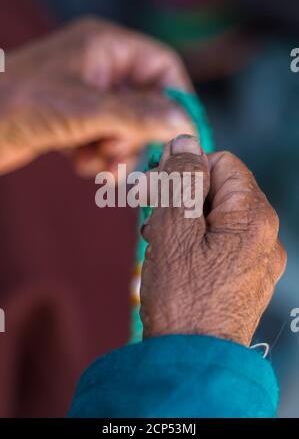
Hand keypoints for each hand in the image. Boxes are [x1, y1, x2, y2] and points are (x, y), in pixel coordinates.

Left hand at [0, 17, 193, 175]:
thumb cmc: (19, 105)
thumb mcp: (85, 110)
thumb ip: (139, 115)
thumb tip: (184, 124)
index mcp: (107, 47)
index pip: (163, 68)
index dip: (177, 101)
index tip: (180, 136)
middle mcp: (100, 68)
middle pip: (147, 104)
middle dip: (135, 136)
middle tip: (119, 154)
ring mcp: (87, 95)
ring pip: (127, 128)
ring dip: (116, 152)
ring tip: (94, 162)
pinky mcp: (75, 121)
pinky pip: (105, 140)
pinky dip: (97, 157)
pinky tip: (78, 163)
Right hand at [140, 135, 285, 345]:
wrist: (193, 362)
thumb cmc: (181, 297)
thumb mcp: (173, 229)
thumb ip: (181, 179)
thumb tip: (186, 140)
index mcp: (253, 217)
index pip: (223, 163)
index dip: (187, 167)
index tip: (157, 182)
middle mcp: (265, 236)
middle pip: (220, 191)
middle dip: (181, 193)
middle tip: (146, 205)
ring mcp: (257, 260)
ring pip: (217, 217)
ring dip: (183, 217)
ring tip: (154, 234)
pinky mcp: (246, 279)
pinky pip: (220, 243)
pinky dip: (194, 240)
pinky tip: (170, 253)